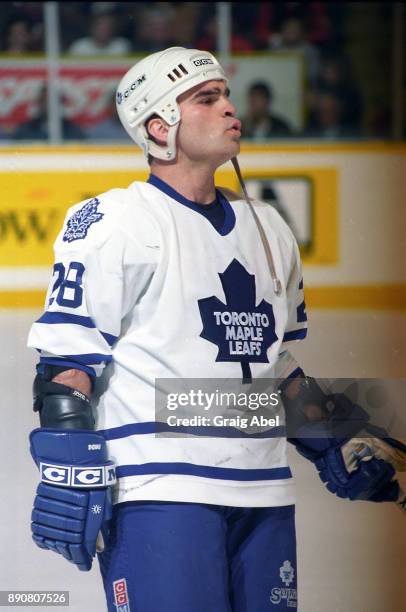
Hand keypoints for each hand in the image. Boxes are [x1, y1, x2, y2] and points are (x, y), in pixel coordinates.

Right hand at [30, 429, 115, 570]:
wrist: (72, 459)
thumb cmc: (93, 478)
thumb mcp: (102, 500)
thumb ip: (100, 523)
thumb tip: (98, 546)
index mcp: (85, 518)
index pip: (81, 546)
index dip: (83, 558)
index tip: (86, 565)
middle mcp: (66, 518)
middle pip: (66, 545)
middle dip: (72, 555)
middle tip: (77, 559)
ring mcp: (51, 514)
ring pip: (53, 539)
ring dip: (60, 547)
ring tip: (65, 551)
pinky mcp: (40, 508)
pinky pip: (40, 529)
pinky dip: (45, 538)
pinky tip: (51, 541)